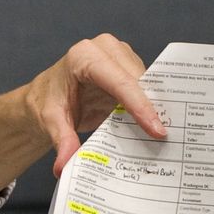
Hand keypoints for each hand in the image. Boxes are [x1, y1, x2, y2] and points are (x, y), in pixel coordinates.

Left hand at [24, 34, 165, 175]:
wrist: (48, 94)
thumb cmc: (50, 102)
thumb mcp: (51, 122)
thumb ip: (61, 141)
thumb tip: (64, 165)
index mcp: (84, 56)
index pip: (119, 81)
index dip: (140, 106)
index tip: (156, 130)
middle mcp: (105, 48)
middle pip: (137, 80)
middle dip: (152, 108)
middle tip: (164, 137)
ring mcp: (120, 54)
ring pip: (147, 81)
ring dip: (154, 106)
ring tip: (161, 133)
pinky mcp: (129, 64)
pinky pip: (147, 83)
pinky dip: (151, 103)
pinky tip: (156, 123)